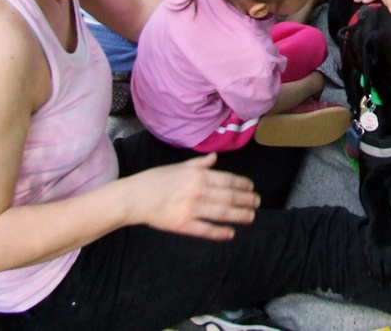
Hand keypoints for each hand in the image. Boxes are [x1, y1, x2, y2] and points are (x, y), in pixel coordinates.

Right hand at [125, 154, 259, 240]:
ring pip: (222, 213)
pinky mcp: (183, 225)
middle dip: (246, 200)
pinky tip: (231, 233)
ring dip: (240, 215)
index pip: (228, 180)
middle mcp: (198, 191)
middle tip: (257, 203)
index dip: (242, 185)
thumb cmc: (155, 179)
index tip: (251, 188)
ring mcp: (191, 209)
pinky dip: (220, 232)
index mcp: (198, 176)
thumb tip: (214, 158)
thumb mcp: (179, 166)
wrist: (134, 197)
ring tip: (251, 216)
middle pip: (229, 197)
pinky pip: (206, 230)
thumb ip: (199, 164)